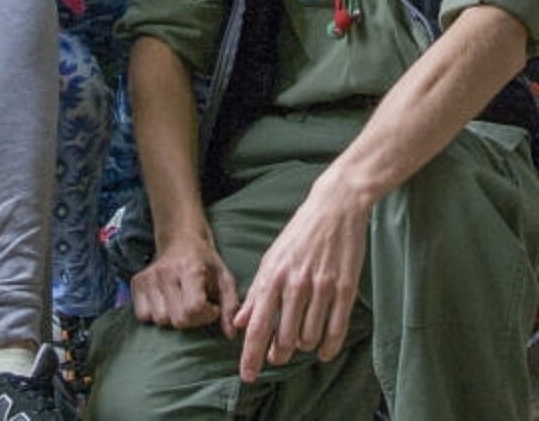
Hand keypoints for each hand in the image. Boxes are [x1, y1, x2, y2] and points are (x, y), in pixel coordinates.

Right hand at [129, 230, 240, 336]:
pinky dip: (155, 316)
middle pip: (178, 319)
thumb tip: (230, 334)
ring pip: (161, 320)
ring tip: (182, 305)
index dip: (207, 315)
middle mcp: (165, 273)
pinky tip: (166, 304)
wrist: (180, 239)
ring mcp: (148, 278)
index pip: (193, 308)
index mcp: (189, 269)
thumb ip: (230, 306)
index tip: (212, 306)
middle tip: (198, 308)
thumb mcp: (225, 279)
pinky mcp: (136, 282)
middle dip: (193, 320)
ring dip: (174, 318)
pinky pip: (143, 316)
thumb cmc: (205, 262)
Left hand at [232, 175, 366, 382]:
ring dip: (302, 346)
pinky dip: (328, 346)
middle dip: (278, 353)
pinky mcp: (345, 289)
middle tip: (277, 357)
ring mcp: (321, 288)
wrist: (335, 208)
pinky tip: (322, 351)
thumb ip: (255, 293)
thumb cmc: (298, 234)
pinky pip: (336, 330)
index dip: (251, 354)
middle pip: (283, 337)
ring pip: (309, 336)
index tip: (248, 376)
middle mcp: (295, 284)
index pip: (258, 325)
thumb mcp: (270, 259)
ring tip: (298, 344)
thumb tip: (239, 322)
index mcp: (272, 276)